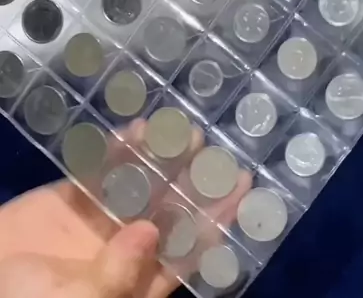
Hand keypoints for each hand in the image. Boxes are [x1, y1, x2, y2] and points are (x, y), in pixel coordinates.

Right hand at [0, 121, 249, 297]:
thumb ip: (117, 274)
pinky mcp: (70, 200)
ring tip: (187, 130)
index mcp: (138, 283)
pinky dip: (117, 151)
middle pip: (170, 211)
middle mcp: (126, 248)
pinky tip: (139, 130)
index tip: (242, 185)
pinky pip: (99, 172)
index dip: (217, 218)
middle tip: (219, 149)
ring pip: (139, 186)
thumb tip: (151, 233)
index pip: (188, 249)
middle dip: (193, 181)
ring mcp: (98, 222)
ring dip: (162, 159)